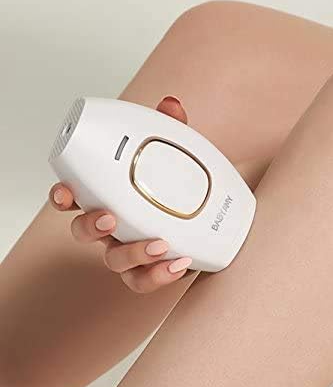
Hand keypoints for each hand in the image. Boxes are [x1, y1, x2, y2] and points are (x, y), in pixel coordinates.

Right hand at [49, 96, 193, 293]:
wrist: (214, 221)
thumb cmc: (184, 189)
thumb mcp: (181, 157)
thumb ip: (174, 133)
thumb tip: (171, 105)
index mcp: (112, 198)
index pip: (76, 197)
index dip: (63, 196)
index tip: (66, 192)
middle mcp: (115, 227)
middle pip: (84, 232)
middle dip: (90, 226)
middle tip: (110, 218)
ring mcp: (131, 250)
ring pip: (114, 261)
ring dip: (132, 253)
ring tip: (159, 243)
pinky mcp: (151, 270)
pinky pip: (143, 281)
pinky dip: (158, 275)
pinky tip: (179, 262)